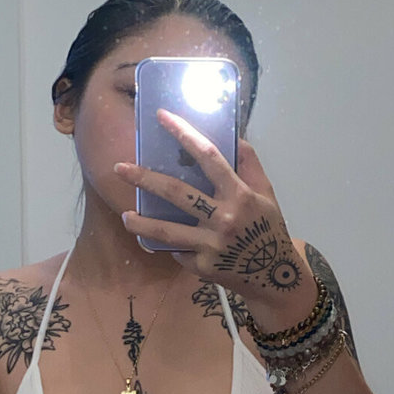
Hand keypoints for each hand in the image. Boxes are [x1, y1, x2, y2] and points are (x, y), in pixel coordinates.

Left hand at [114, 108, 310, 305]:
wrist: (274, 276)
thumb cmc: (268, 228)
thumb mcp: (266, 193)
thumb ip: (249, 164)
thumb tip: (232, 136)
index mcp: (239, 195)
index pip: (209, 156)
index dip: (184, 134)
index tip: (162, 117)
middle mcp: (223, 218)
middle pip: (176, 193)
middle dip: (144, 179)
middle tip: (119, 168)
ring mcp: (210, 245)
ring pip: (166, 230)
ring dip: (141, 222)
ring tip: (125, 216)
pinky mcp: (202, 266)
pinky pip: (179, 251)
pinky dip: (173, 245)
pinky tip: (165, 243)